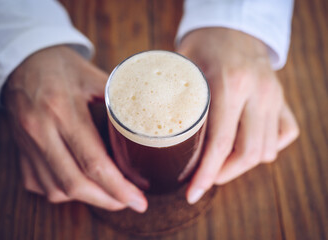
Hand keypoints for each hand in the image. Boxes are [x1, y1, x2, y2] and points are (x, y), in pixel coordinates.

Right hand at [2, 46, 146, 212]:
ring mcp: (28, 144)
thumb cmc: (60, 66)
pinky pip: (41, 185)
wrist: (22, 62)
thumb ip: (119, 97)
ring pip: (57, 189)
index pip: (94, 162)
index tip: (138, 200)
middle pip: (75, 183)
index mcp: (63, 110)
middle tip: (129, 202)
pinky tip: (81, 184)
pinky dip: (64, 191)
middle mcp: (42, 131)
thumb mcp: (92, 75)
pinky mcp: (21, 151)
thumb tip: (148, 113)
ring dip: (87, 198)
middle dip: (107, 200)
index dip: (119, 187)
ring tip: (110, 194)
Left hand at [177, 28, 298, 203]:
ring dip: (242, 164)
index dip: (206, 175)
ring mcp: (275, 96)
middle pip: (248, 155)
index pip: (221, 144)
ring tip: (219, 163)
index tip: (192, 193)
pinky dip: (266, 148)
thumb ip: (174, 98)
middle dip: (223, 175)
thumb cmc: (203, 45)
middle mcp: (258, 92)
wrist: (233, 26)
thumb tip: (157, 133)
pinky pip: (284, 136)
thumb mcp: (183, 67)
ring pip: (267, 151)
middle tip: (203, 178)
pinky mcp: (283, 99)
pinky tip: (245, 144)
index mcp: (230, 83)